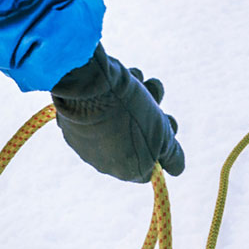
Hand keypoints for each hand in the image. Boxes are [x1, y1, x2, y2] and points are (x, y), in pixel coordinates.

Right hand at [50, 45, 184, 182]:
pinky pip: (98, 110)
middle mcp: (103, 160)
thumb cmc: (128, 113)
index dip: (164, 146)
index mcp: (126, 169)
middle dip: (152, 118)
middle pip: (137, 141)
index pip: (151, 166)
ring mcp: (85, 140)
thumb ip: (172, 155)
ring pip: (121, 120)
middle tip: (158, 102)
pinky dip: (112, 95)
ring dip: (138, 99)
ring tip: (141, 80)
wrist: (86, 86)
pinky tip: (120, 79)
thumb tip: (176, 168)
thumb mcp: (162, 135)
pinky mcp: (72, 120)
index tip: (169, 129)